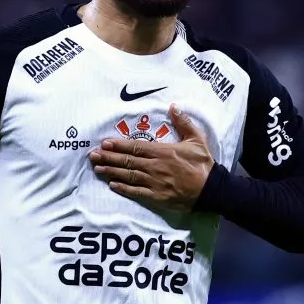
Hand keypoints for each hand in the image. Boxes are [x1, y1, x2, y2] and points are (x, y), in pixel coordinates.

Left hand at [90, 104, 213, 211]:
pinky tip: (112, 184)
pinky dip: (123, 188)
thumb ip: (183, 123)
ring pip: (128, 175)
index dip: (119, 145)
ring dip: (111, 171)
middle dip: (109, 157)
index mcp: (162, 152)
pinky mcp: (157, 196)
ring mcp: (154, 182)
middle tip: (92, 155)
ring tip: (97, 168)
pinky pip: (136, 192)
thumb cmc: (203, 164)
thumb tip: (173, 106)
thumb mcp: (197, 139)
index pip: (135, 147)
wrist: (211, 189)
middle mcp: (154, 166)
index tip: (105, 143)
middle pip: (127, 161)